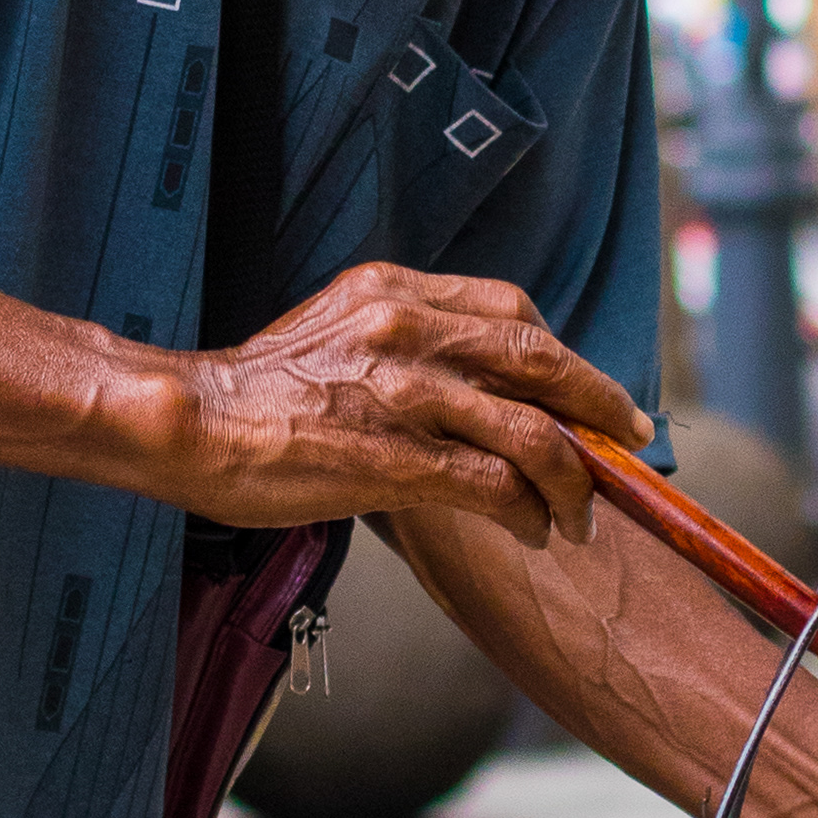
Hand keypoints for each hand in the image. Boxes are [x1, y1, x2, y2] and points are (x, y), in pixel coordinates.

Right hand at [160, 260, 647, 541]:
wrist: (189, 424)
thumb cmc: (260, 392)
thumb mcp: (338, 330)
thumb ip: (404, 338)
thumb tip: (472, 380)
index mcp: (394, 288)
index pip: (511, 311)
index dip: (564, 356)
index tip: (590, 390)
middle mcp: (406, 326)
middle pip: (539, 360)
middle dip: (597, 406)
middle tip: (629, 441)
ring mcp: (403, 391)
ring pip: (530, 431)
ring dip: (570, 479)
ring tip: (579, 514)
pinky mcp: (392, 456)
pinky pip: (491, 484)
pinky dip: (525, 510)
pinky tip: (530, 530)